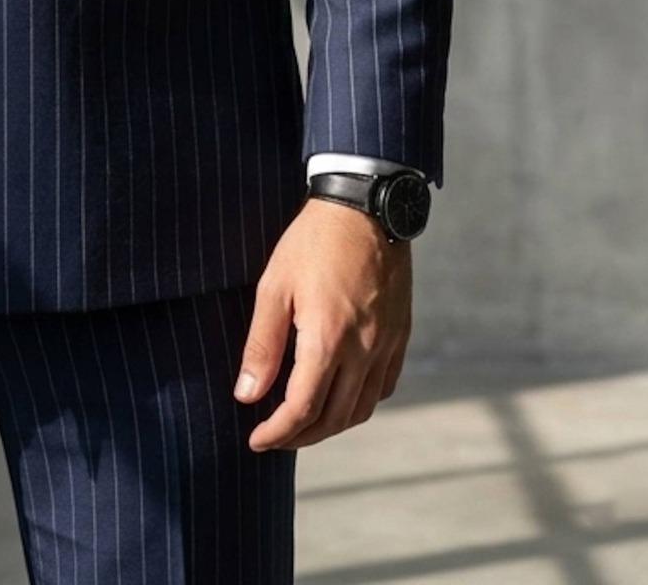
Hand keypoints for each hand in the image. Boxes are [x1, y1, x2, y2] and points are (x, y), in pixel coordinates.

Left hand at [234, 197, 411, 450]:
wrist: (366, 207)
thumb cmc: (313, 242)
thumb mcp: (275, 286)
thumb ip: (262, 345)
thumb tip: (246, 395)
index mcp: (328, 339)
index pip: (303, 409)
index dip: (278, 432)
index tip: (256, 440)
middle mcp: (363, 350)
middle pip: (333, 418)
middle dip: (300, 436)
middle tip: (274, 436)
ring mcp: (386, 345)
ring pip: (361, 409)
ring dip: (330, 425)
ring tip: (302, 423)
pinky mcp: (400, 335)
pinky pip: (383, 387)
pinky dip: (359, 403)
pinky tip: (339, 396)